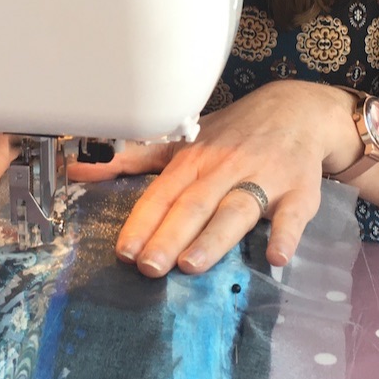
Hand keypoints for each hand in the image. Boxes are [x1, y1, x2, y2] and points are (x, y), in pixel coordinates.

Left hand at [73, 80, 345, 278]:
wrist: (297, 111)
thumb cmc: (233, 133)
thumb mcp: (183, 141)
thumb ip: (134, 160)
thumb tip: (79, 169)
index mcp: (194, 159)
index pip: (163, 192)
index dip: (143, 221)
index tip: (124, 251)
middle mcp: (225, 167)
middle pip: (195, 204)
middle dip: (170, 235)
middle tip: (149, 267)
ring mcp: (264, 178)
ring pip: (236, 209)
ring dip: (214, 237)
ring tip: (191, 265)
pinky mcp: (299, 191)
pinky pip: (293, 215)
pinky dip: (285, 234)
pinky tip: (275, 256)